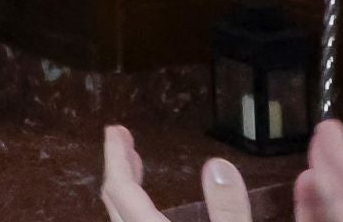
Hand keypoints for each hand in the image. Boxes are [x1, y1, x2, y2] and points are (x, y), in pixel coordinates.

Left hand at [102, 126, 248, 221]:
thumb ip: (228, 209)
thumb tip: (218, 165)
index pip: (120, 189)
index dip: (114, 156)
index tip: (114, 129)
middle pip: (114, 201)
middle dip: (117, 166)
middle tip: (122, 139)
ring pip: (120, 216)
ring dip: (125, 188)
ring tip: (133, 164)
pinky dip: (133, 207)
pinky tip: (150, 207)